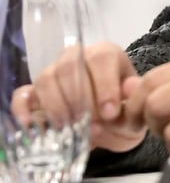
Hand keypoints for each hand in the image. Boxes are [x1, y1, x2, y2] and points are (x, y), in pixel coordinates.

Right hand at [10, 41, 146, 153]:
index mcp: (106, 55)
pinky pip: (22, 95)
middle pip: (69, 66)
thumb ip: (132, 101)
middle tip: (88, 124)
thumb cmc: (122, 112)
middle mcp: (77, 58)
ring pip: (46, 78)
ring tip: (68, 127)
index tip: (110, 113)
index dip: (105, 85)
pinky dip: (23, 110)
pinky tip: (32, 126)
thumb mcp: (134, 109)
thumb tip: (130, 88)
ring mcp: (52, 74)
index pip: (101, 58)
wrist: (107, 127)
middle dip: (79, 98)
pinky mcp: (34, 94)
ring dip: (56, 106)